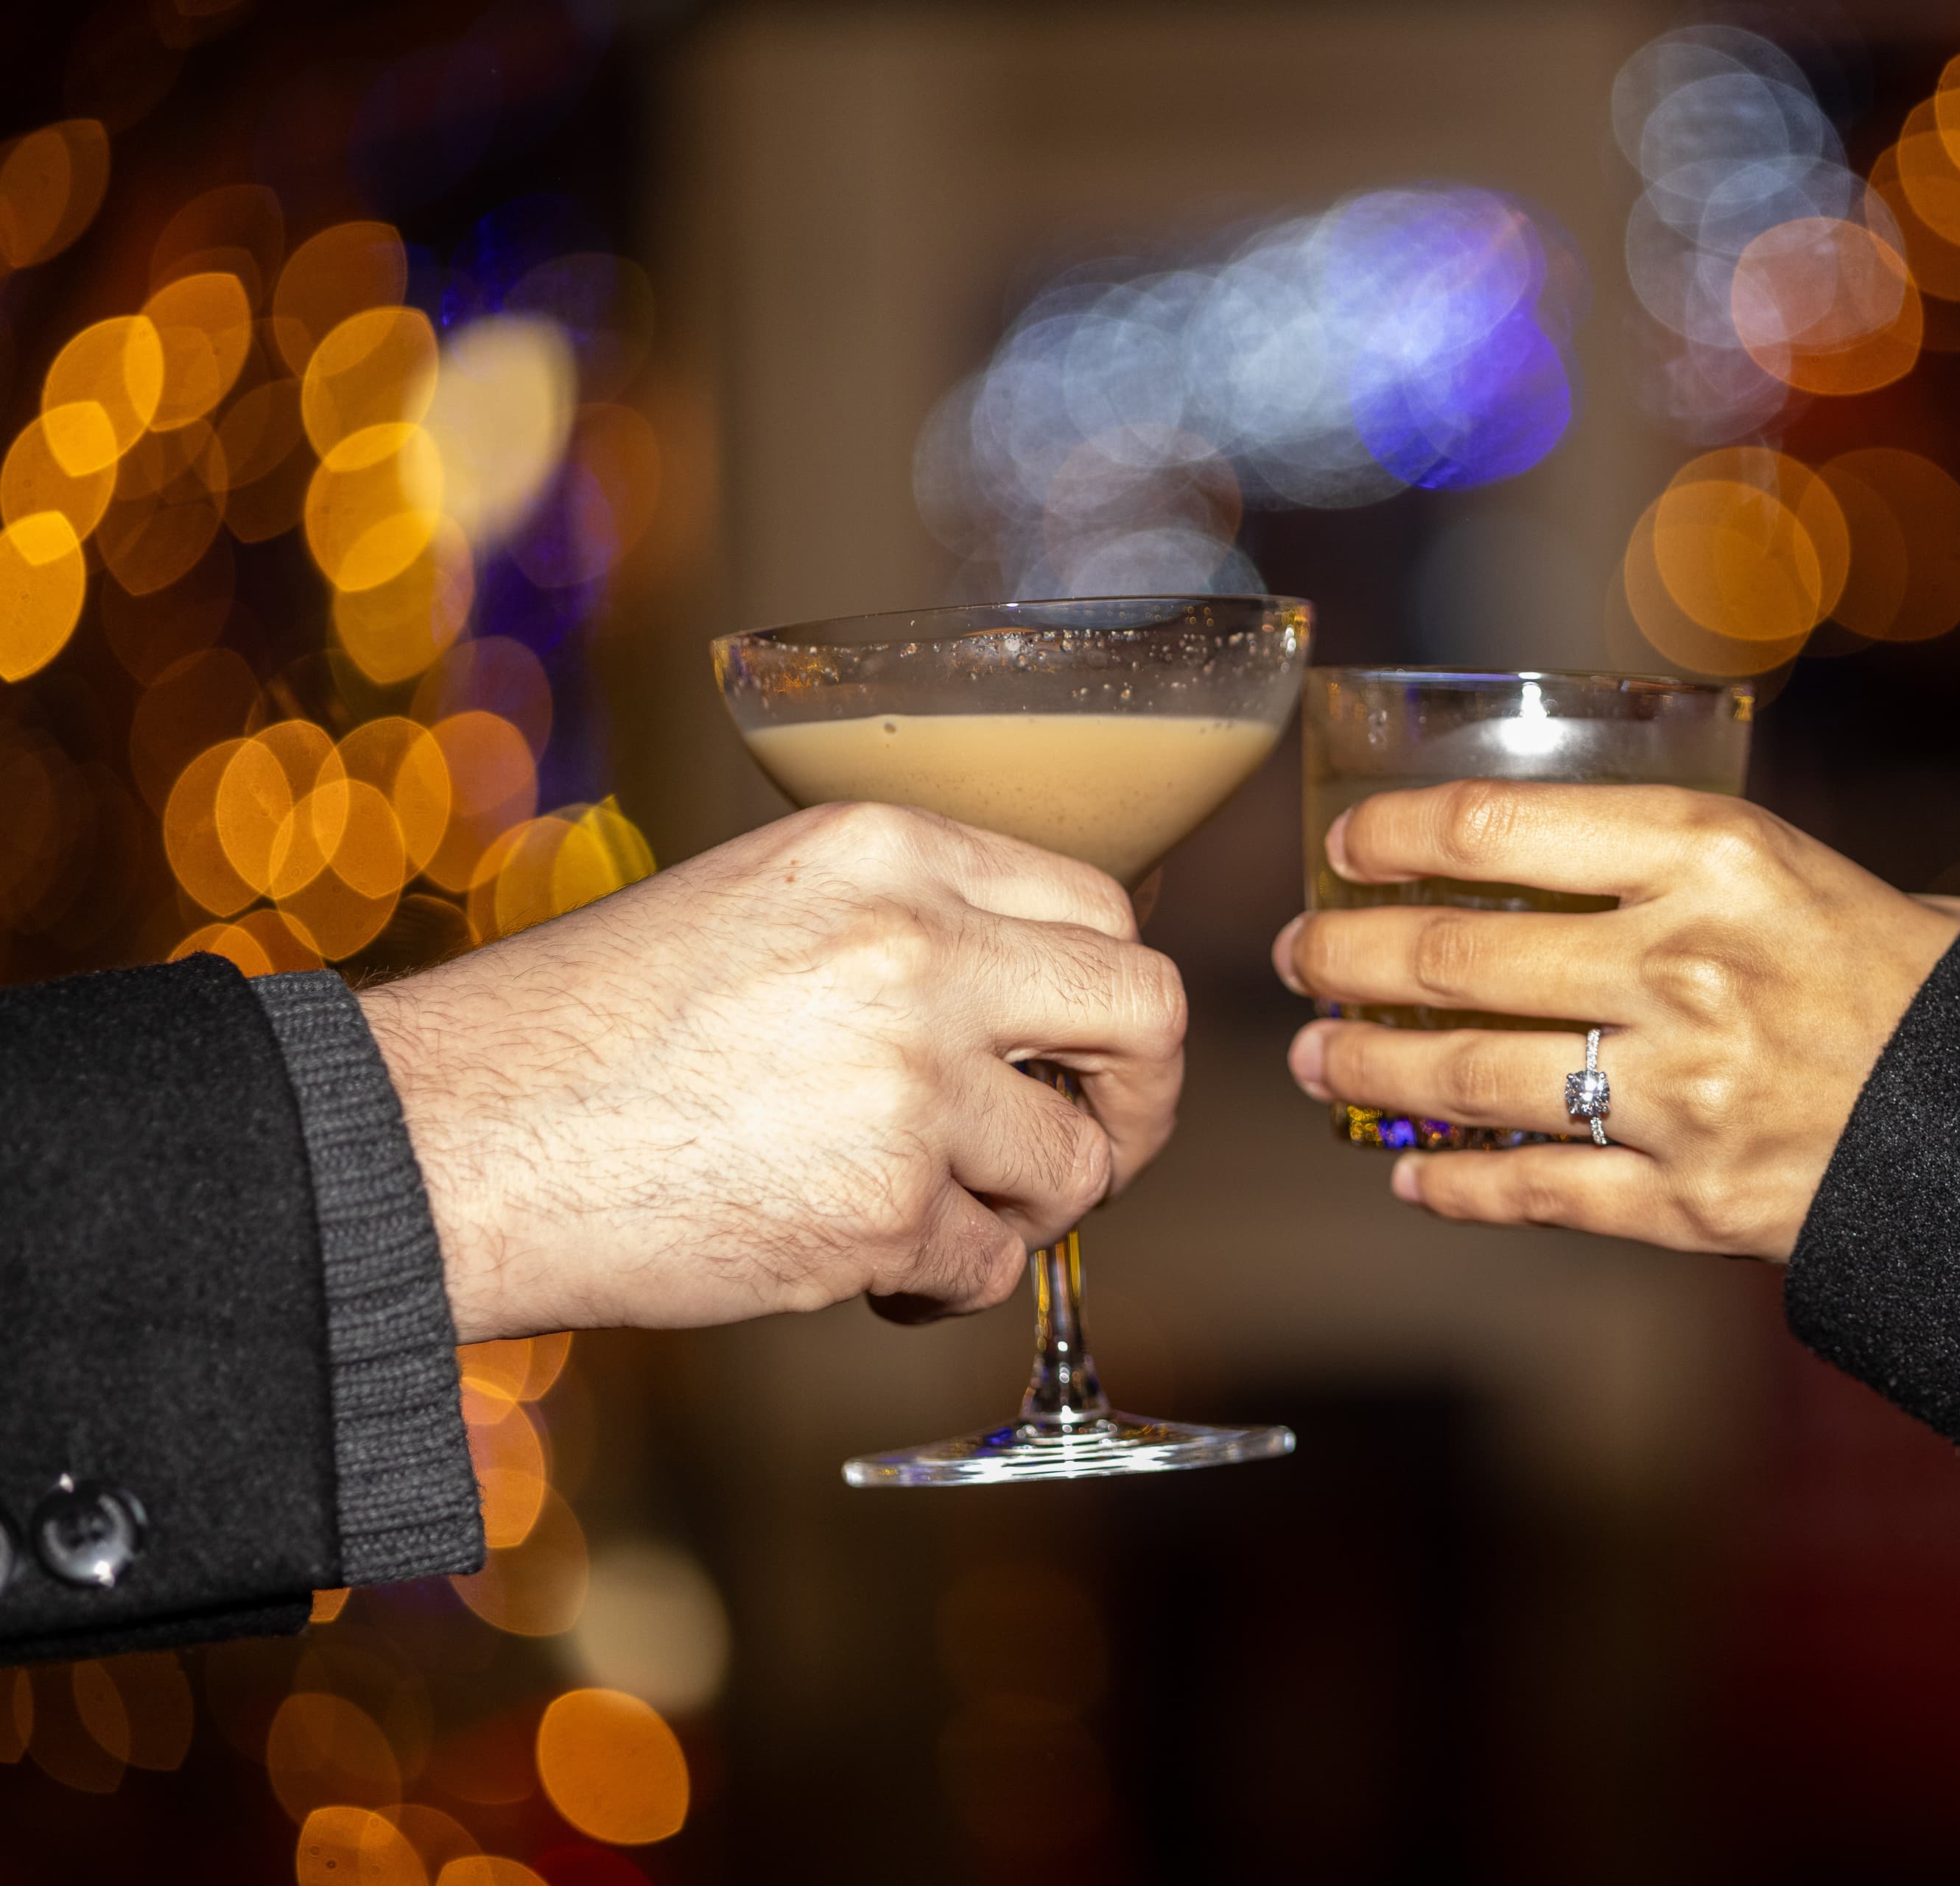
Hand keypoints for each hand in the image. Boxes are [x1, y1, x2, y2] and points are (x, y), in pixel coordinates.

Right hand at [363, 802, 1186, 1341]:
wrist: (454, 1137)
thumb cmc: (591, 1030)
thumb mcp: (762, 904)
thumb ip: (907, 927)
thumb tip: (1037, 1007)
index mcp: (887, 848)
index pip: (1099, 906)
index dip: (1106, 995)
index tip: (1084, 1050)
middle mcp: (917, 947)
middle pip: (1146, 1014)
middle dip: (1140, 1100)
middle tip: (1093, 1146)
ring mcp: (908, 1082)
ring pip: (1076, 1164)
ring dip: (1024, 1209)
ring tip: (928, 1214)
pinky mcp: (881, 1210)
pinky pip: (990, 1265)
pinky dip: (940, 1282)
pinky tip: (860, 1267)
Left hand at [1273, 783, 1959, 1259]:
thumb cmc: (1913, 978)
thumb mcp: (1806, 870)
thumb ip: (1684, 865)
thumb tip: (1551, 862)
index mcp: (1715, 856)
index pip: (1496, 829)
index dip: (1392, 838)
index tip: (1344, 850)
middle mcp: (1684, 968)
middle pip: (1453, 959)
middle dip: (1347, 959)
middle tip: (1300, 957)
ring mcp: (1681, 1093)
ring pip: (1468, 1079)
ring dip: (1368, 1069)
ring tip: (1315, 1056)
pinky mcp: (1691, 1201)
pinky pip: (1534, 1193)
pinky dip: (1455, 1183)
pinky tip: (1406, 1170)